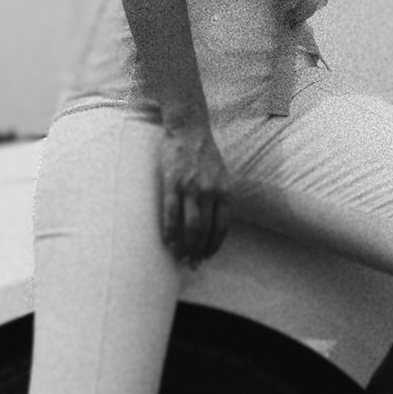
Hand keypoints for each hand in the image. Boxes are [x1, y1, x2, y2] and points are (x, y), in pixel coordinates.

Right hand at [159, 119, 229, 264]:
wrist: (189, 129)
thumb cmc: (204, 153)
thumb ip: (220, 196)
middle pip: (205, 230)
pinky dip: (170, 231)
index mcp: (224, 191)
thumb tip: (216, 221)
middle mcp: (209, 192)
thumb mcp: (222, 175)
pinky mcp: (172, 184)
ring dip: (185, 246)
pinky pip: (171, 213)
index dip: (214, 245)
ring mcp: (190, 189)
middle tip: (194, 264)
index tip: (208, 256)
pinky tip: (168, 242)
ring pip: (189, 226)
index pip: (221, 227)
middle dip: (199, 251)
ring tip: (180, 258)